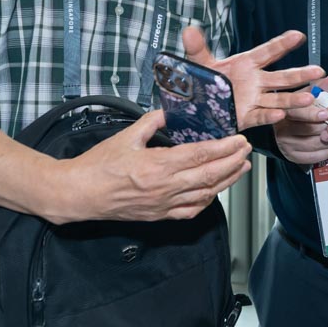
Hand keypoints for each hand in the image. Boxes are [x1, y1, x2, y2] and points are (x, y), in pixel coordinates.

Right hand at [52, 110, 251, 222]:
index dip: (225, 148)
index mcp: (158, 165)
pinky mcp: (159, 216)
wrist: (80, 194)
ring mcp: (164, 204)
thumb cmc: (98, 165)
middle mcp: (165, 187)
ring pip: (206, 194)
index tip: (239, 140)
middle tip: (247, 151)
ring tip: (241, 169)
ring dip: (227, 181)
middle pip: (210, 175)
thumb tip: (170, 111)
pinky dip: (207, 200)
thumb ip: (152, 121)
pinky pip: (191, 211)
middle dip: (233, 162)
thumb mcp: (126, 136)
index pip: (201, 155)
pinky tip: (215, 191)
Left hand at [182, 25, 323, 129]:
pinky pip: (261, 116)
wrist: (195, 107)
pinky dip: (270, 116)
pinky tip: (280, 114)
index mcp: (246, 64)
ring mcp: (253, 100)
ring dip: (294, 98)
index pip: (267, 52)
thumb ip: (197, 48)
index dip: (282, 44)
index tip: (298, 36)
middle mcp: (255, 81)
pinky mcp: (247, 117)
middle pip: (282, 77)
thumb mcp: (199, 64)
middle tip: (318, 70)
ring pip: (279, 99)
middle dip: (300, 74)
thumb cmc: (204, 83)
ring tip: (310, 98)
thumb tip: (189, 30)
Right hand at [272, 74, 327, 165]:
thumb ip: (319, 88)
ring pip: (314, 144)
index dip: (313, 113)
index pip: (297, 113)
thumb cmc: (297, 111)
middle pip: (308, 129)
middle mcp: (282, 129)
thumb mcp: (305, 96)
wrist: (283, 131)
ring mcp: (287, 144)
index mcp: (284, 111)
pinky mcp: (293, 157)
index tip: (327, 112)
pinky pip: (314, 157)